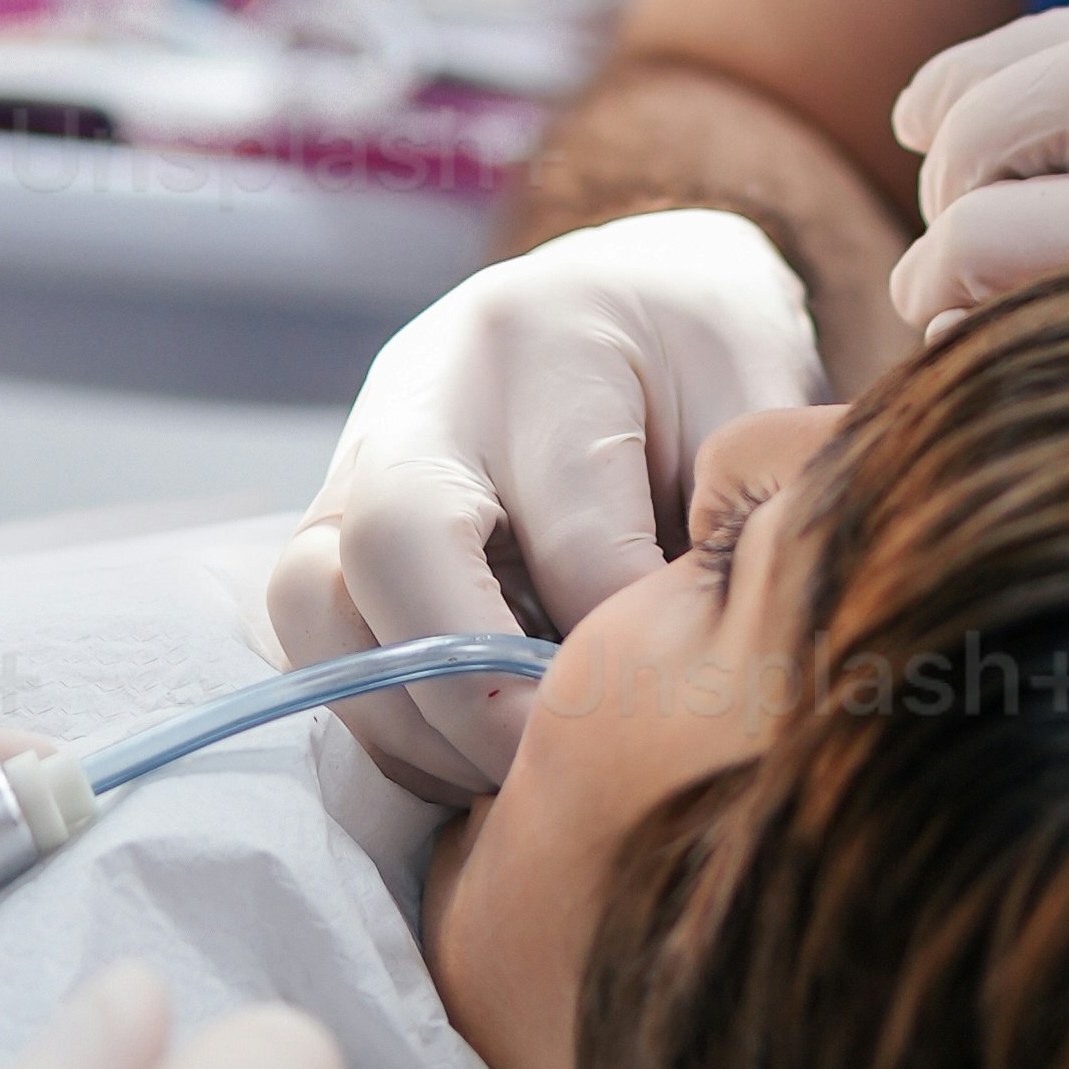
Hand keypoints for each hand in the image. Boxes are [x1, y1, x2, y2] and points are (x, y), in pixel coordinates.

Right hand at [260, 211, 824, 801]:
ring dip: (414, 723)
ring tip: (516, 775)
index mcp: (544, 342)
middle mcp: (423, 392)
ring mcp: (351, 457)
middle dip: (477, 697)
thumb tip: (694, 688)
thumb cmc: (708, 360)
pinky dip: (392, 720)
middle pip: (394, 548)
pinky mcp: (324, 525)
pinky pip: (316, 642)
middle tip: (560, 775)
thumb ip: (730, 522)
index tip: (673, 726)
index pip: (572, 540)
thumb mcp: (754, 406)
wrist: (630, 292)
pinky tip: (477, 752)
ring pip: (315, 606)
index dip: (620, 660)